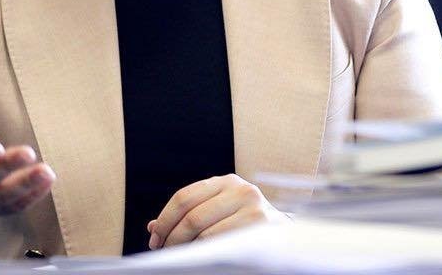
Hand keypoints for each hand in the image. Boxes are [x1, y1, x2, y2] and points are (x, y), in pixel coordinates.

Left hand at [147, 174, 283, 249]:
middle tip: (164, 253)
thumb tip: (153, 228)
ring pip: (204, 233)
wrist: (288, 241)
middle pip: (191, 216)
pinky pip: (220, 245)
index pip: (184, 197)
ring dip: (186, 250)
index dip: (164, 220)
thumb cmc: (247, 229)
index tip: (155, 239)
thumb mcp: (220, 214)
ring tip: (182, 258)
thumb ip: (192, 215)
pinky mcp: (259, 227)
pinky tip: (201, 259)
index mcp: (227, 182)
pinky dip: (204, 254)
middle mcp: (241, 189)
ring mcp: (253, 208)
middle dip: (171, 238)